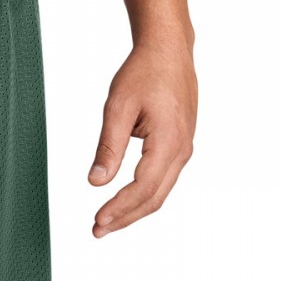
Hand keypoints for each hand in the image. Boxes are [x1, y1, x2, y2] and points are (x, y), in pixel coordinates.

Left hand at [88, 40, 196, 237]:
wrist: (169, 50)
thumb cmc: (144, 72)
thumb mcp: (118, 107)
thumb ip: (108, 146)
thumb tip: (96, 182)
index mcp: (169, 139)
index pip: (143, 187)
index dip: (120, 208)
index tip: (97, 220)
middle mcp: (182, 149)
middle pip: (154, 198)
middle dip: (125, 217)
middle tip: (97, 230)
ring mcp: (184, 149)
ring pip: (160, 192)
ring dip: (133, 210)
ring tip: (106, 221)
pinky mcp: (180, 146)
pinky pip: (163, 180)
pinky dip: (143, 196)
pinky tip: (124, 202)